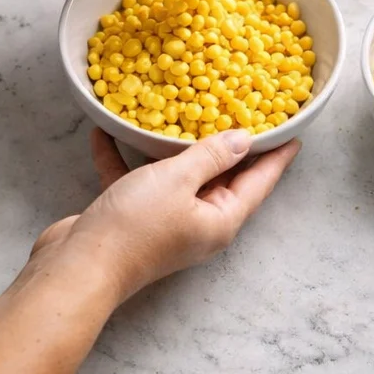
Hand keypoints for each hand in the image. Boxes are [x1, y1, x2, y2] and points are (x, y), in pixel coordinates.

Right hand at [0, 126, 299, 373]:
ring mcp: (164, 223)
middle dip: (229, 144)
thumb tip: (242, 140)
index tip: (294, 130)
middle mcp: (197, 224)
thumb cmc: (135, 226)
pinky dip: (123, 159)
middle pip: (222, 178)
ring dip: (172, 148)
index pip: (260, 182)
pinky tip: (106, 132)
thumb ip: (211, 156)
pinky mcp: (131, 218)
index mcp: (220, 219)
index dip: (277, 155)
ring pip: (177, 178)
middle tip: (242, 106)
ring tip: (181, 110)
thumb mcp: (178, 180)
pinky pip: (134, 181)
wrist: (79, 267)